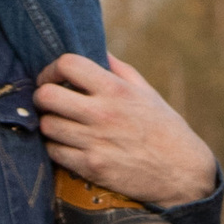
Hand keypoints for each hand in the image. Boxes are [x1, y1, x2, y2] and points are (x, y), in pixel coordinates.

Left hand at [32, 54, 215, 206]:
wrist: (182, 172)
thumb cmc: (164, 128)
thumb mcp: (147, 92)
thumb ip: (119, 70)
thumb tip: (97, 50)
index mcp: (116, 90)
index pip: (68, 64)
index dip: (52, 69)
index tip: (54, 78)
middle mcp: (103, 114)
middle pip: (47, 96)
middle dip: (42, 96)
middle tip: (49, 102)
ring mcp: (95, 142)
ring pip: (46, 126)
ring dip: (48, 123)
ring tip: (60, 124)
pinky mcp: (91, 167)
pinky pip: (54, 152)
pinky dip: (55, 148)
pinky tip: (66, 145)